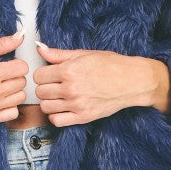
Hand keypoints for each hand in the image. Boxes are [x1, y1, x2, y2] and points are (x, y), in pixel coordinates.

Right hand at [0, 30, 29, 123]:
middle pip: (22, 82)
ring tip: (1, 86)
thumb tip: (20, 36)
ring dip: (13, 91)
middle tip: (2, 74)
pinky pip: (12, 113)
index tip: (9, 64)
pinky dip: (10, 106)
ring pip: (20, 97)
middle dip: (15, 76)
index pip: (23, 68)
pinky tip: (0, 99)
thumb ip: (1, 45)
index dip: (17, 63)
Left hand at [33, 43, 170, 127]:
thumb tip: (40, 49)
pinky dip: (56, 115)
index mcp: (69, 70)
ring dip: (49, 101)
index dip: (43, 74)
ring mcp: (76, 104)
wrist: (132, 81)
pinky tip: (63, 108)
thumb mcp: (84, 54)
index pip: (38, 76)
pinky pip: (56, 121)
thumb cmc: (111, 65)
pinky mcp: (83, 117)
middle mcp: (70, 88)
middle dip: (45, 87)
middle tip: (55, 84)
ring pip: (45, 107)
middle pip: (40, 92)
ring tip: (59, 96)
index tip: (49, 74)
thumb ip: (59, 54)